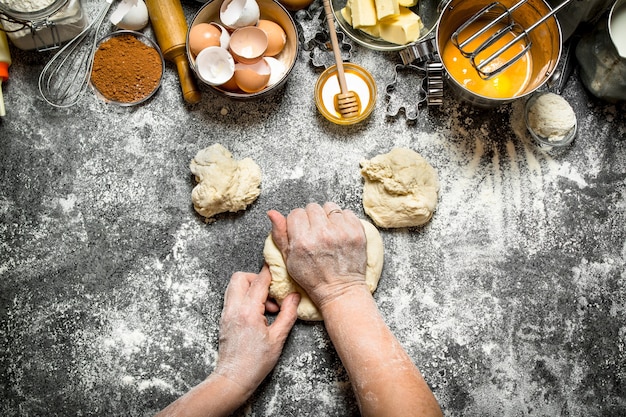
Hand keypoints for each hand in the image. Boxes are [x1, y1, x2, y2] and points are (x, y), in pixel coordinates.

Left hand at [214, 265, 299, 393]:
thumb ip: (287, 314)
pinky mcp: (224, 319)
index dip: (270, 272)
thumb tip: (294, 297)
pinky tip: (258, 314)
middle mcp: (233, 309)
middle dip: (257, 279)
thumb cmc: (255, 363)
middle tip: (271, 294)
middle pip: (241, 278)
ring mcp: (226, 313)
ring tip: (266, 307)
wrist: (233, 379)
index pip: (259, 281)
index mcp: (248, 311)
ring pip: (234, 287)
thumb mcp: (278, 339)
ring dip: (251, 289)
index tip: (279, 270)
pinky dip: (245, 299)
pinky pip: (233, 298)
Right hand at [267, 202, 367, 308]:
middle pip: (312, 207)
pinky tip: (340, 234)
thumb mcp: (289, 260)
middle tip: (315, 233)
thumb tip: (272, 213)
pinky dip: (343, 220)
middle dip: (312, 218)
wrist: (339, 290)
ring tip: (328, 232)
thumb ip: (280, 234)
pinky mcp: (357, 232)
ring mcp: (341, 232)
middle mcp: (322, 233)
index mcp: (302, 240)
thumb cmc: (313, 278)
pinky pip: (347, 212)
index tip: (302, 232)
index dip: (297, 222)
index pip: (296, 213)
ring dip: (328, 217)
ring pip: (329, 207)